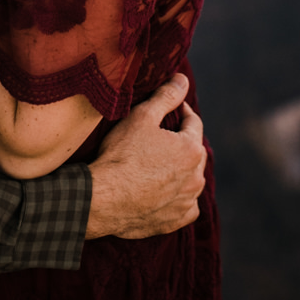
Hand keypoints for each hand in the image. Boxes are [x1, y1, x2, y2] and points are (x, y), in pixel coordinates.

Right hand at [85, 74, 205, 238]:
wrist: (104, 199)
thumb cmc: (121, 155)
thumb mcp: (141, 117)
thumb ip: (166, 96)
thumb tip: (183, 79)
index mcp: (191, 149)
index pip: (193, 122)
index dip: (182, 112)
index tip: (173, 109)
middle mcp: (196, 177)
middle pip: (194, 152)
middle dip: (182, 142)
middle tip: (163, 136)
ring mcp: (186, 201)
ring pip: (191, 180)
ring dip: (182, 171)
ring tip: (162, 164)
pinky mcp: (175, 220)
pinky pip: (185, 207)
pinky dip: (179, 199)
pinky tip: (165, 193)